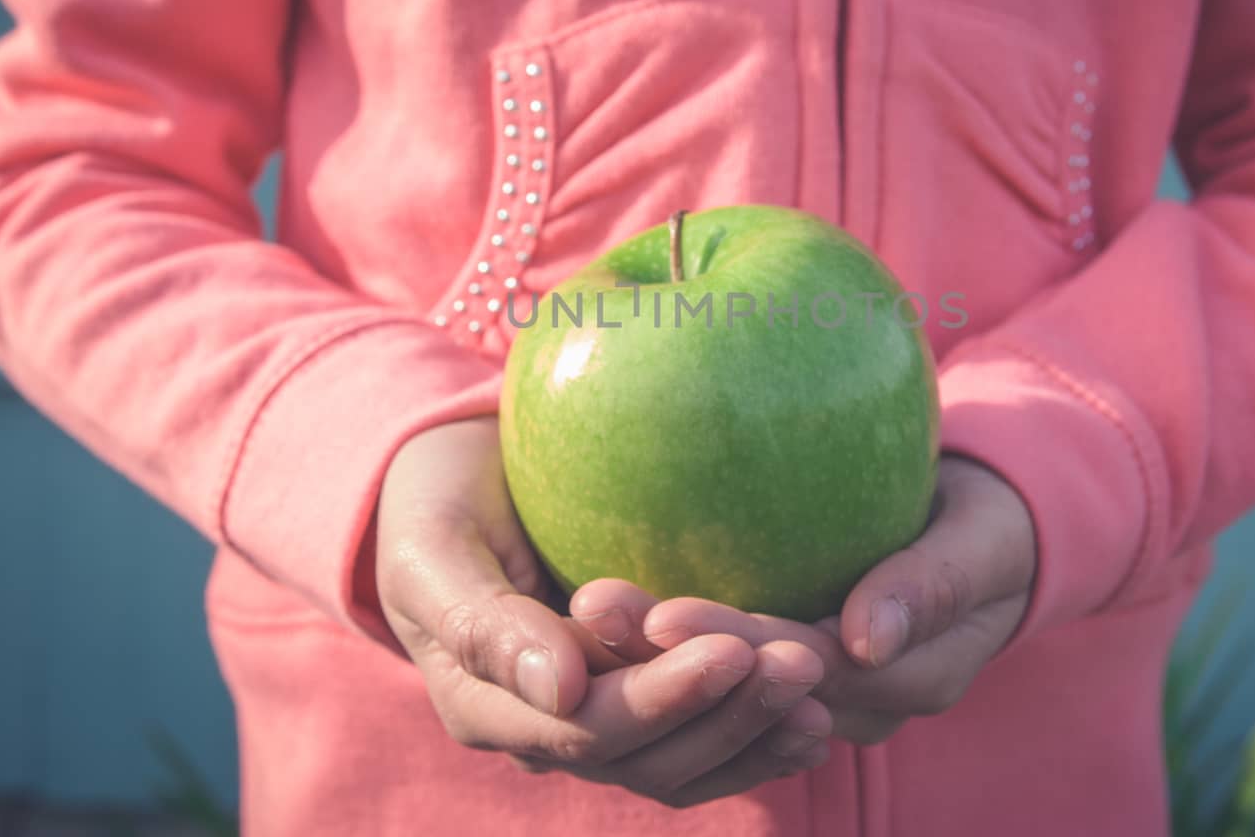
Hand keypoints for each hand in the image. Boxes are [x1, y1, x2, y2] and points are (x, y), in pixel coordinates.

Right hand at [374, 418, 833, 807]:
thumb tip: (559, 690)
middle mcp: (543, 732)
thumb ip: (482, 623)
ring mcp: (591, 725)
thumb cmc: (434, 506)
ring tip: (820, 693)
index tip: (730, 650)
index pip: (586, 729)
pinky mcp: (633, 702)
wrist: (452, 491)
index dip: (661, 699)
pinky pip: (698, 745)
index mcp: (485, 705)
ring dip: (754, 732)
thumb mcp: (434, 552)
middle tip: (802, 661)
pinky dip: (756, 737)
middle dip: (728, 715)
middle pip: (646, 757)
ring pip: (681, 763)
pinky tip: (818, 719)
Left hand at [571, 454, 1035, 744]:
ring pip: (728, 688)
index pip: (803, 672)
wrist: (995, 533)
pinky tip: (603, 610)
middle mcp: (856, 703)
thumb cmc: (993, 524)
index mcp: (908, 681)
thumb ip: (930, 585)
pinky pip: (726, 668)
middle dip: (666, 656)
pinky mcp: (792, 664)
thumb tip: (865, 640)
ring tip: (583, 606)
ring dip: (652, 654)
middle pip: (747, 688)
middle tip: (594, 605)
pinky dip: (668, 643)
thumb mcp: (981, 543)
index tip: (659, 615)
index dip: (729, 650)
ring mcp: (822, 690)